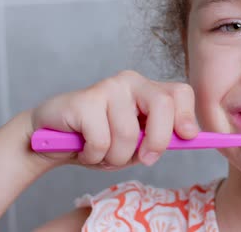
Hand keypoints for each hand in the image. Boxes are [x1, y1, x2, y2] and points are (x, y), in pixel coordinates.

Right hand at [28, 70, 198, 168]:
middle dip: (157, 140)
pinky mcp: (84, 100)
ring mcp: (107, 88)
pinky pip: (101, 141)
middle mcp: (131, 82)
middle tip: (144, 159)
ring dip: (116, 157)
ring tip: (102, 153)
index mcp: (149, 90)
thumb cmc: (99, 142)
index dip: (187, 116)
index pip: (181, 93)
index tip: (188, 138)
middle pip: (162, 105)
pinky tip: (83, 148)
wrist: (50, 141)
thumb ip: (162, 137)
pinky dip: (93, 156)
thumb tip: (190, 135)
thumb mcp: (138, 144)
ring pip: (129, 134)